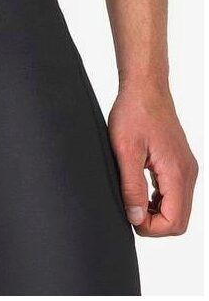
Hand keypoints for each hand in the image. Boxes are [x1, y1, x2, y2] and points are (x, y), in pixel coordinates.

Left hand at [108, 79, 198, 234]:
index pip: (174, 221)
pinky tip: (141, 188)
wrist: (145, 87)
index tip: (129, 214)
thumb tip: (136, 218)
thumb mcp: (125, 151)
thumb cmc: (134, 112)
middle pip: (179, 220)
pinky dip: (160, 199)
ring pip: (178, 208)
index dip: (150, 227)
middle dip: (154, 223)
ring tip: (133, 197)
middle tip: (130, 208)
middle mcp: (187, 172)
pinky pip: (175, 194)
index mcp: (176, 171)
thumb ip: (131, 187)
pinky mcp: (180, 163)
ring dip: (157, 211)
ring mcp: (186, 167)